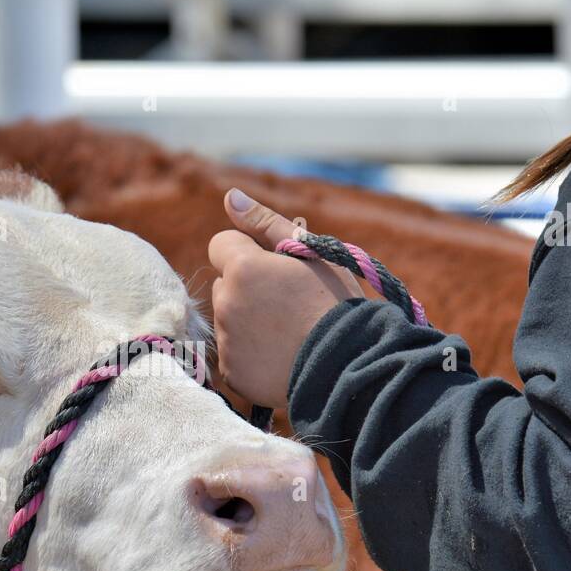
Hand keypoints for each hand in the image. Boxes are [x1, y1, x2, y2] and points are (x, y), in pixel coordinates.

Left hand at [208, 188, 362, 409]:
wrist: (349, 365)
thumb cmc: (336, 303)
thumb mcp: (311, 253)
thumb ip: (266, 223)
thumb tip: (231, 196)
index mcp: (243, 268)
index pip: (221, 244)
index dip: (246, 252)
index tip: (272, 267)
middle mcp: (226, 303)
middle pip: (223, 285)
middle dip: (246, 288)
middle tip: (286, 303)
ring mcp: (227, 341)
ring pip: (228, 320)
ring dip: (248, 321)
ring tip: (287, 332)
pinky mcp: (232, 373)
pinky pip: (233, 355)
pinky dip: (251, 355)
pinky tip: (280, 356)